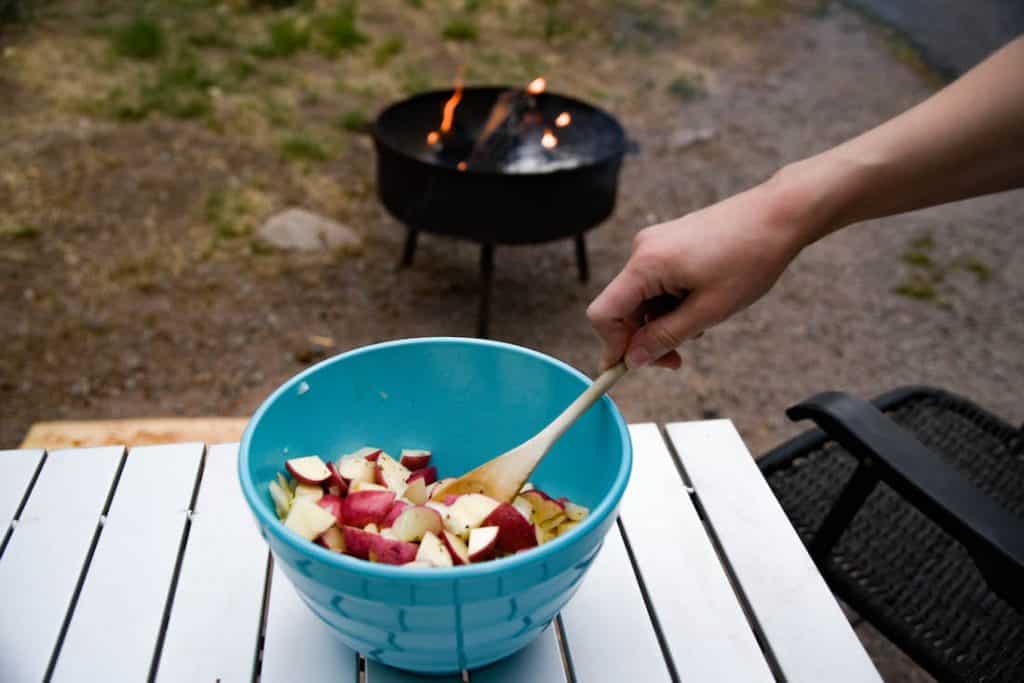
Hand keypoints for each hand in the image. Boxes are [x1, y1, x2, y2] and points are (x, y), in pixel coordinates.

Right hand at [587, 181, 809, 369]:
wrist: (778, 215)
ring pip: (642, 298)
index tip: (629, 369)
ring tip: (702, 322)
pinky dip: (671, 301)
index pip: (604, 313)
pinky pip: (655, 282)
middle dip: (645, 337)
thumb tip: (633, 359)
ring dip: (663, 320)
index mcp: (646, 264)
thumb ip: (665, 337)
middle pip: (622, 308)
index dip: (612, 345)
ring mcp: (654, 243)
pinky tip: (701, 303)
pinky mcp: (668, 242)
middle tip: (677, 359)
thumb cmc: (749, 258)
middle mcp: (642, 250)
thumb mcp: (708, 311)